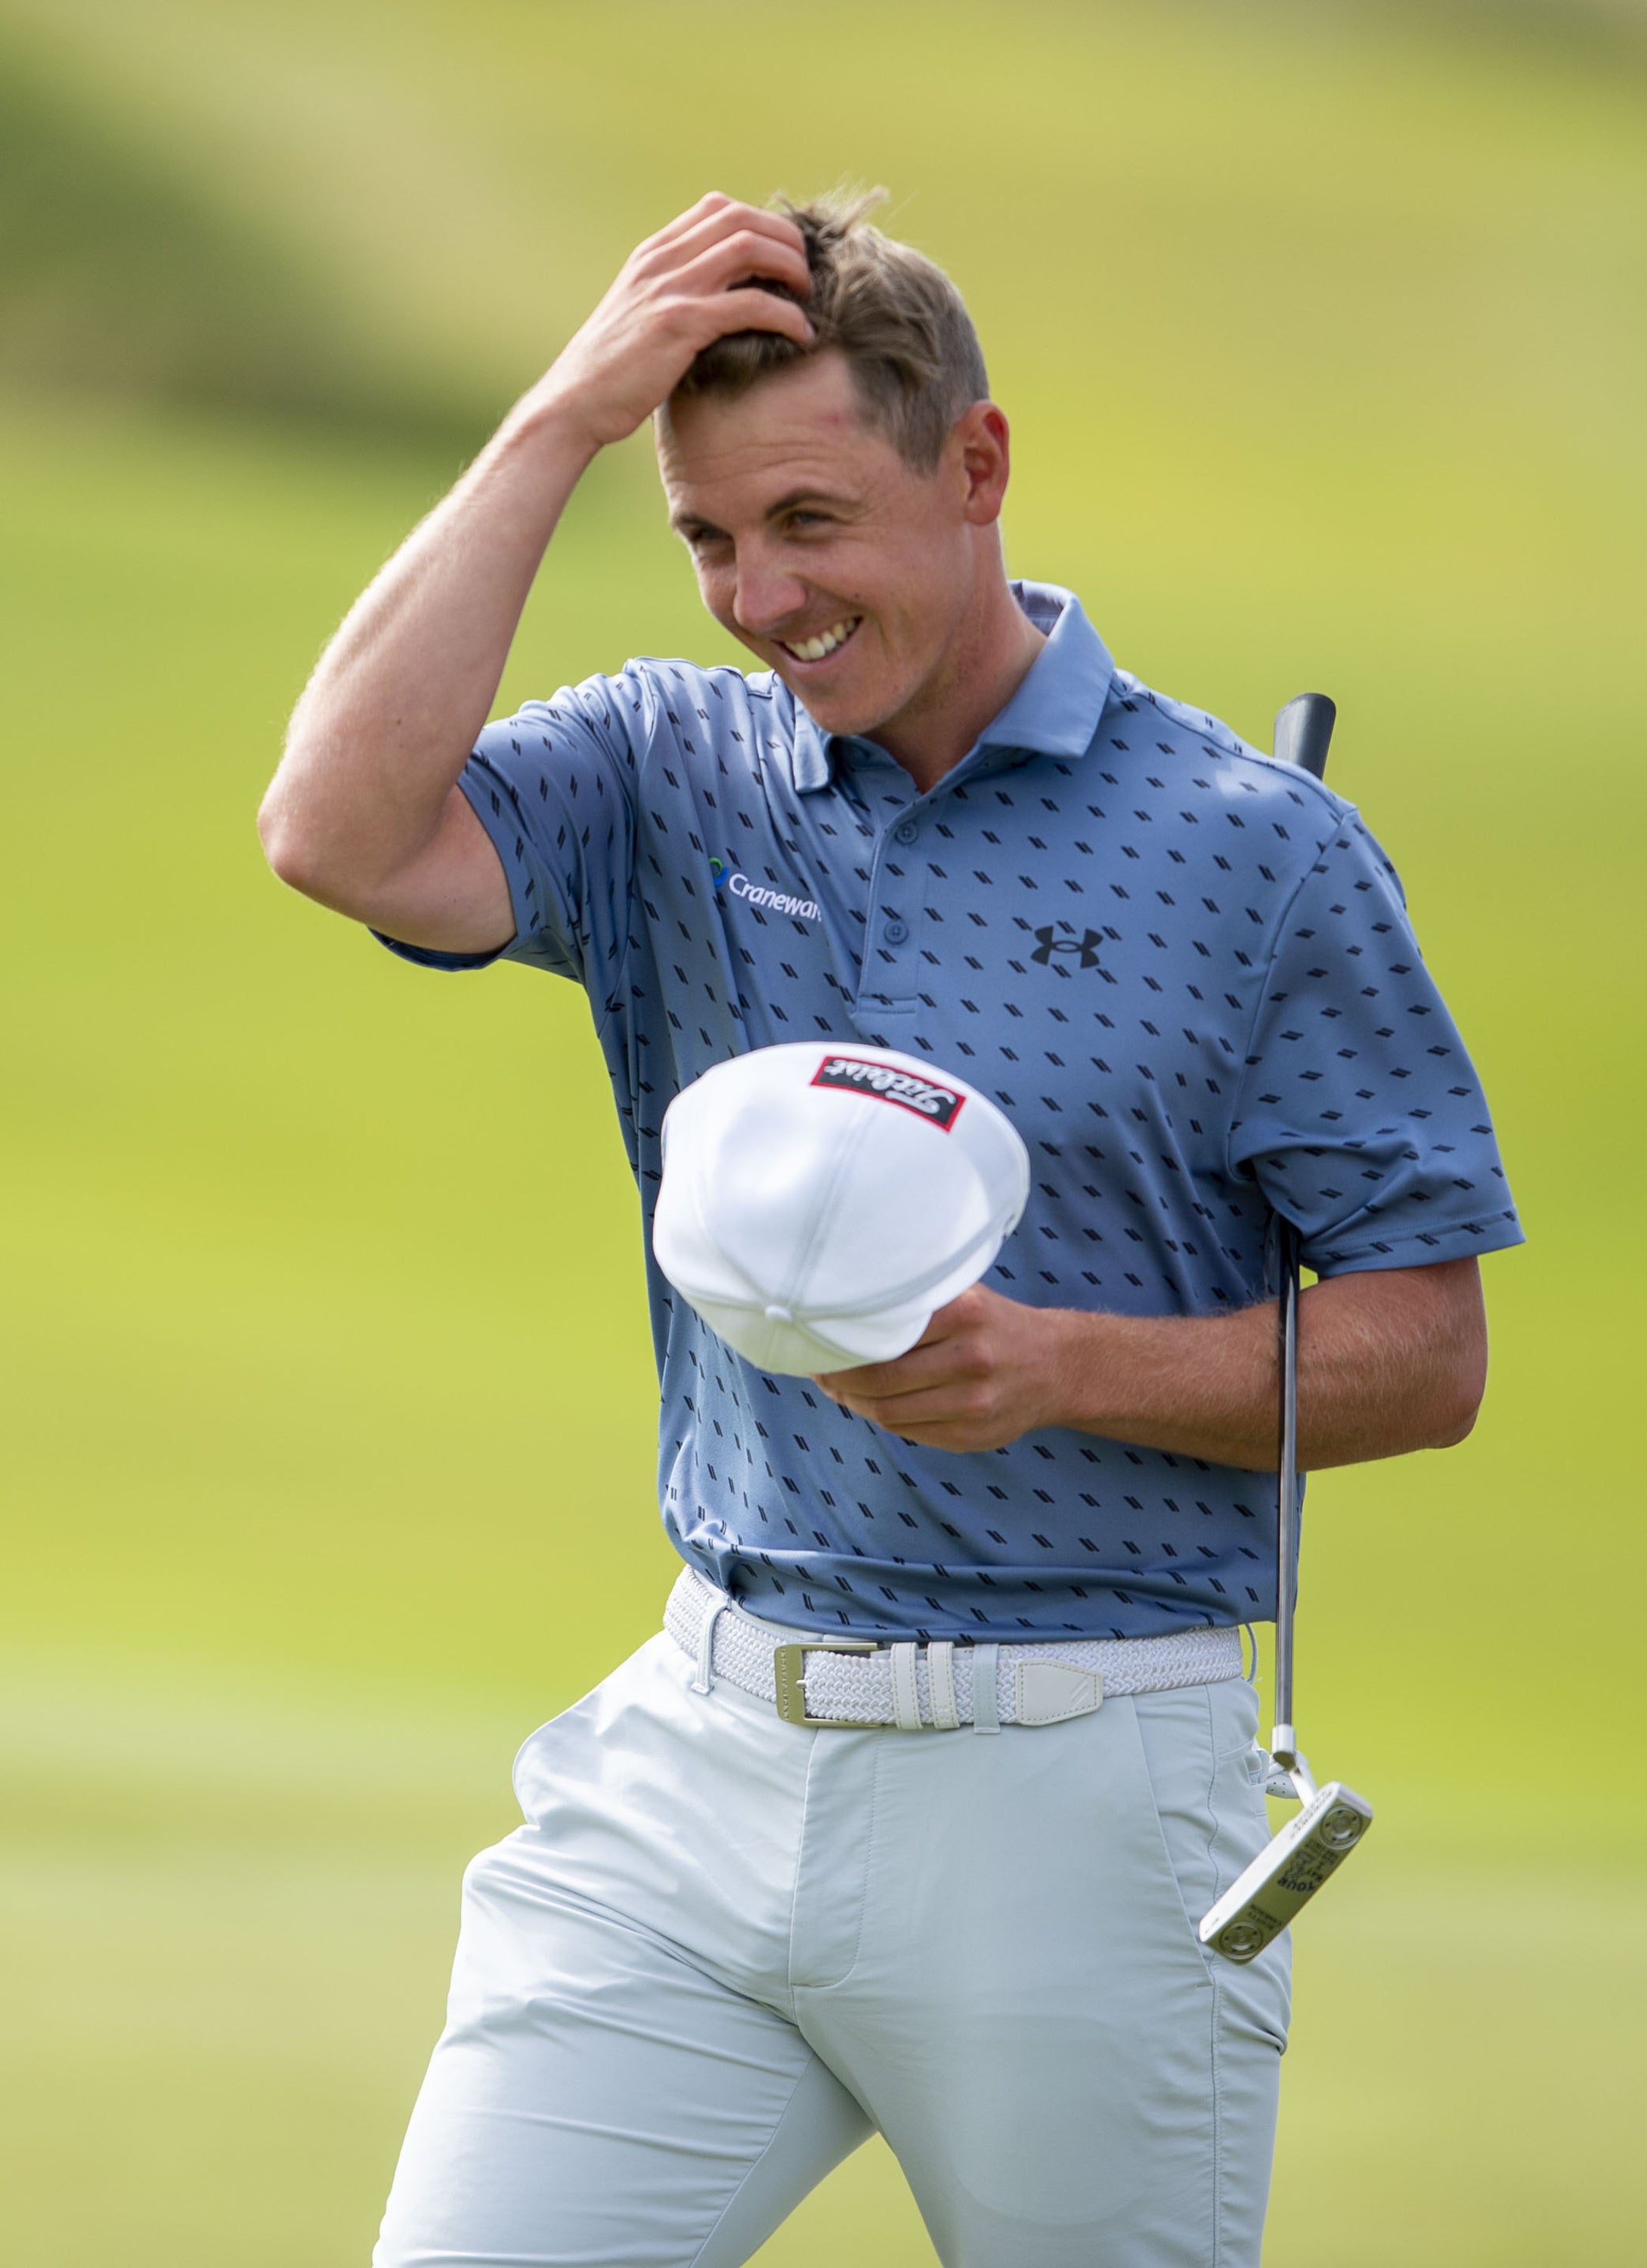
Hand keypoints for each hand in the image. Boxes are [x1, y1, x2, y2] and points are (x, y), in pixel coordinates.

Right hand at [524, 193, 813, 451]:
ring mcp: (670, 289)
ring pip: (749, 248)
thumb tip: (722, 302)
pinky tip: (801, 334)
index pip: (717, 207)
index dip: (761, 224)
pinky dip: (786, 315)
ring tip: (808, 298)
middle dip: (785, 240)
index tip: (782, 258)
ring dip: (790, 268)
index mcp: (652, 253)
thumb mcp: (640, 317)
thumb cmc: (612, 372)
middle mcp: (661, 260)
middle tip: (806, 275)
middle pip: (741, 218)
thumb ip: (674, 296)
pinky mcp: (680, 324)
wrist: (574, 402)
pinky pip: (750, 304)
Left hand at [813, 1285, 1084, 1451]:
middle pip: (879, 1380)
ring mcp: (974, 1404)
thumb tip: (841, 1311)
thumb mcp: (965, 1295)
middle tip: (818, 1369)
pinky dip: (882, 1418)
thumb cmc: (995, 1324)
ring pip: (889, 1413)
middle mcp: (973, 1359)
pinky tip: (871, 1403)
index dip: (840, 1347)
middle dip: (838, 1379)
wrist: (1060, 1366)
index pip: (882, 1337)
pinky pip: (909, 1432)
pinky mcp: (972, 1437)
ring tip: (837, 1388)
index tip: (817, 1341)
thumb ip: (915, 1302)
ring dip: (854, 1402)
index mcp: (965, 1313)